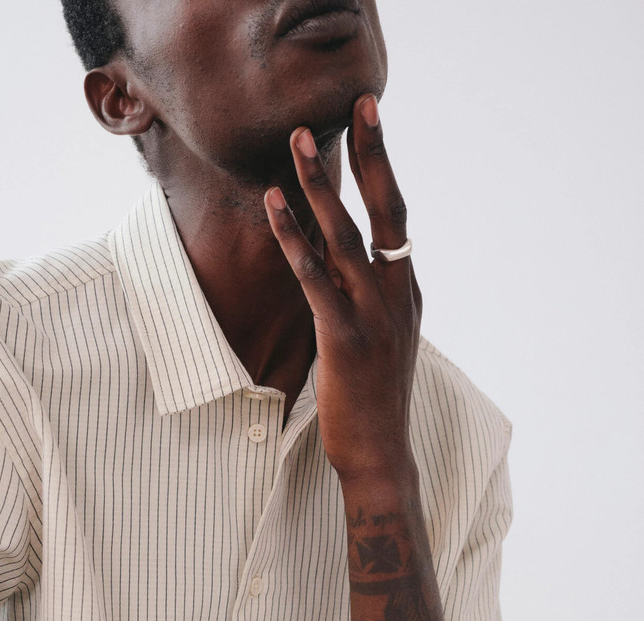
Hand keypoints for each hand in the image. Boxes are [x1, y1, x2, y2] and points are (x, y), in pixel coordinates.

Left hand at [264, 94, 421, 484]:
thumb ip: (372, 300)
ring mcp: (374, 316)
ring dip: (322, 185)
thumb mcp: (382, 341)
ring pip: (347, 237)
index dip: (385, 167)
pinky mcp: (345, 339)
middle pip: (386, 211)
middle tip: (356, 104)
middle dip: (371, 155)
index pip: (398, 217)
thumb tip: (347, 269)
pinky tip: (275, 207)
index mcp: (407, 293)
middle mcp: (397, 296)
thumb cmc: (374, 400)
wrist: (381, 453)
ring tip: (299, 142)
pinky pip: (315, 279)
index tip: (373, 122)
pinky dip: (295, 239)